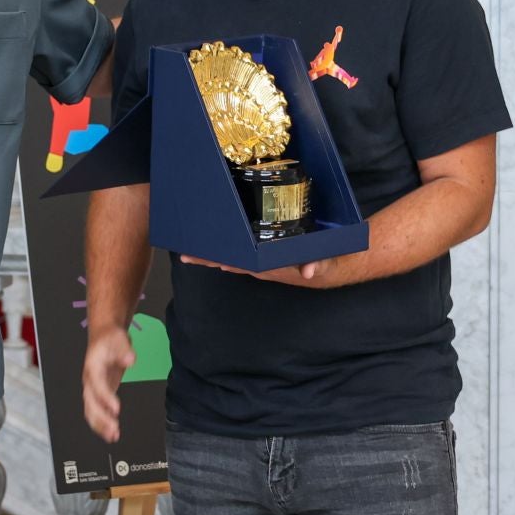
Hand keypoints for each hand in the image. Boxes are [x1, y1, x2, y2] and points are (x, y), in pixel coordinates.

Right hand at [82, 323, 135, 442]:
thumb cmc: (110, 338)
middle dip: (101, 418)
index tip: (116, 409)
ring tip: (114, 436)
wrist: (103, 337)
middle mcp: (89, 381)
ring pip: (91, 411)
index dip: (105, 398)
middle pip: (91, 403)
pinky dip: (103, 423)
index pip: (97, 385)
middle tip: (114, 430)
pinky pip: (97, 411)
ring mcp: (93, 389)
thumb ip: (124, 350)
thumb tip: (130, 360)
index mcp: (92, 367)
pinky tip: (113, 434)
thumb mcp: (119, 339)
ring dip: (101, 425)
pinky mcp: (100, 394)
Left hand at [178, 253, 337, 286]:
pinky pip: (241, 252)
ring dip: (213, 254)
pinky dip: (227, 247)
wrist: (332, 268)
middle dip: (206, 259)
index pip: (238, 264)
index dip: (219, 261)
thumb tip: (309, 271)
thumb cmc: (324, 262)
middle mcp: (260, 266)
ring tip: (191, 249)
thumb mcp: (323, 262)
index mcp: (268, 266)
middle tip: (182, 255)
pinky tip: (215, 242)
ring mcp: (261, 261)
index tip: (200, 259)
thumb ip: (317, 264)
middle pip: (228, 262)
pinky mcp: (264, 255)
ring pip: (232, 258)